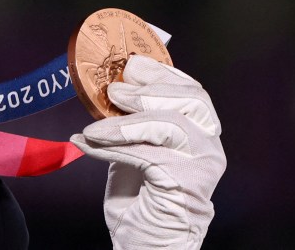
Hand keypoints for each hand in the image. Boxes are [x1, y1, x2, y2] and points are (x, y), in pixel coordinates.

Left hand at [70, 55, 224, 249]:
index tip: (131, 63)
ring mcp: (202, 166)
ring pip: (170, 125)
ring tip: (94, 127)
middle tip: (114, 91)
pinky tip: (87, 144)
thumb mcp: (130, 144)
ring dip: (125, 123)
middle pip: (191, 101)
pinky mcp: (187, 184)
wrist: (145, 238)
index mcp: (198, 130)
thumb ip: (127, 117)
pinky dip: (112, 148)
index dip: (162, 73)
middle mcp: (208, 146)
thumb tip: (106, 86)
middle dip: (148, 90)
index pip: (191, 90)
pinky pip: (148, 156)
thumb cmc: (139, 192)